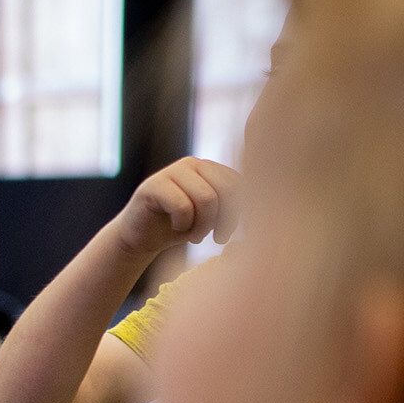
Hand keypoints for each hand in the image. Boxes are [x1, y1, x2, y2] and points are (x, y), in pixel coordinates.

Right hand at [113, 157, 242, 255]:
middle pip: (226, 188)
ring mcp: (171, 172)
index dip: (241, 211)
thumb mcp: (212, 216)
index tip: (231, 233)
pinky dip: (183, 224)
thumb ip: (230, 205)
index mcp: (211, 168)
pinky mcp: (152, 185)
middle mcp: (192, 164)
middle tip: (217, 238)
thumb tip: (263, 208)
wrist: (140, 236)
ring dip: (203, 225)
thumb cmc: (180, 227)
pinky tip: (177, 228)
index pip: (240, 183)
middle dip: (226, 219)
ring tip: (195, 236)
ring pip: (206, 198)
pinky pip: (182, 206)